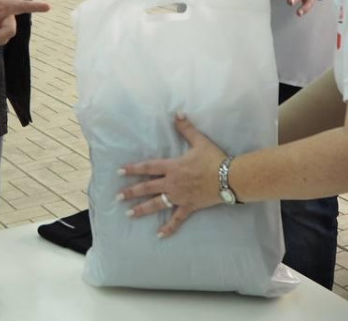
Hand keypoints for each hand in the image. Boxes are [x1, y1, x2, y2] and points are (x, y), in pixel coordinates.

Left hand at [117, 114, 227, 237]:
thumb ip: (186, 128)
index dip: (133, 169)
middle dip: (131, 192)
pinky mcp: (189, 207)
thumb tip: (177, 113)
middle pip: (147, 188)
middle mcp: (172, 183)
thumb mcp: (199, 141)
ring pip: (157, 204)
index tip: (119, 172)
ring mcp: (180, 197)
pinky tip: (159, 235)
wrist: (230, 178)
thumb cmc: (214, 159)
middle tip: (117, 197)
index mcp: (172, 167)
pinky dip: (169, 228)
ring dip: (142, 209)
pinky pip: (177, 219)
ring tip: (128, 214)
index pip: (148, 168)